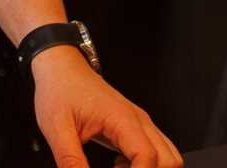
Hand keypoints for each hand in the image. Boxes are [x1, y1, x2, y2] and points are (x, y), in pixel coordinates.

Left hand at [31, 48, 180, 166]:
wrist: (61, 67)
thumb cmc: (60, 89)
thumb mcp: (57, 128)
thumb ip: (70, 161)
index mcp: (122, 119)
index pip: (147, 157)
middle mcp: (139, 121)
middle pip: (169, 160)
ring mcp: (140, 123)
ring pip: (169, 156)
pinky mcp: (136, 126)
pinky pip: (157, 151)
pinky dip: (146, 165)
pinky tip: (120, 165)